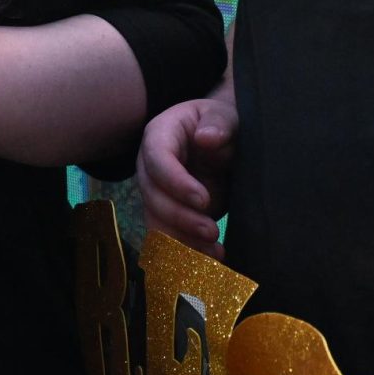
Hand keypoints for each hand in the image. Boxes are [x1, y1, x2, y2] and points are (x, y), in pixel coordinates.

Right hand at [137, 79, 234, 254]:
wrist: (222, 141)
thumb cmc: (219, 124)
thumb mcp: (223, 115)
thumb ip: (218, 124)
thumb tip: (206, 138)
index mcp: (159, 135)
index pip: (157, 160)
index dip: (176, 183)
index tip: (203, 199)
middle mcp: (149, 167)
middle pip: (154, 197)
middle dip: (181, 218)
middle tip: (212, 231)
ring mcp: (156, 193)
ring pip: (157, 223)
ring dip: (183, 242)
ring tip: (214, 252)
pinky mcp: (168, 214)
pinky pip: (169, 237)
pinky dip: (188, 252)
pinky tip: (211, 259)